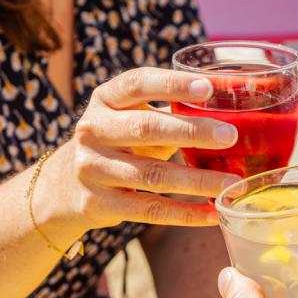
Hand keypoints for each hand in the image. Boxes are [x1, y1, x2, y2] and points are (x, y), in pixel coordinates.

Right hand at [34, 67, 240, 242]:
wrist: (65, 185)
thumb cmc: (118, 143)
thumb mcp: (132, 119)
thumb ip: (169, 113)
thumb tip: (231, 111)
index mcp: (106, 100)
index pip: (138, 83)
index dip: (172, 84)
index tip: (208, 87)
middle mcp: (93, 130)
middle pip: (146, 129)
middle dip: (192, 132)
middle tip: (230, 135)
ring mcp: (93, 168)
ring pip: (152, 175)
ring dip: (197, 180)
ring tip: (232, 182)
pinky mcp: (98, 203)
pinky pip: (150, 210)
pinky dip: (186, 214)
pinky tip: (213, 212)